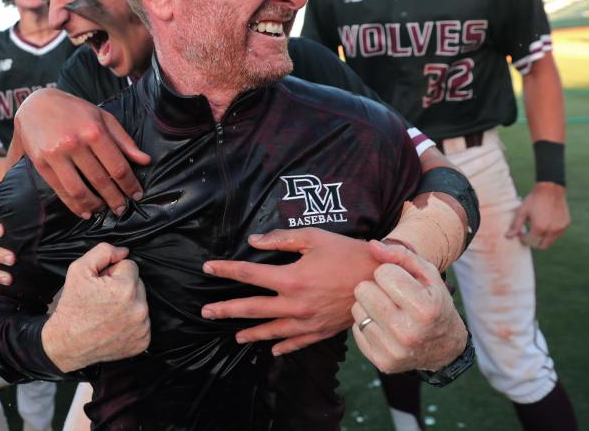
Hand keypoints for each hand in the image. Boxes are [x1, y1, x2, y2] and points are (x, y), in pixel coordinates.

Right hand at [14, 88, 150, 218]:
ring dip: (94, 205)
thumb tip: (145, 160)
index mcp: (93, 130)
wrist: (36, 103)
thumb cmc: (74, 110)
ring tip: (103, 210)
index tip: (137, 194)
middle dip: (114, 198)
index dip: (129, 184)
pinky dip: (74, 205)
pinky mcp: (41, 163)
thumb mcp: (103, 117)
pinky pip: (60, 190)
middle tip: (122, 209)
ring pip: (79, 190)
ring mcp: (55, 154)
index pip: (117, 165)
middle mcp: (74, 143)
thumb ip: (124, 140)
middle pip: (100, 180)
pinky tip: (84, 211)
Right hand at [41, 243, 149, 371]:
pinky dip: (131, 322)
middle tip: (103, 299)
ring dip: (128, 304)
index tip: (101, 284)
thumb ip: (103, 251)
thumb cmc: (72, 307)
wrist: (67, 343)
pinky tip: (114, 326)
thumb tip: (123, 251)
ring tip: (107, 313)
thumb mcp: (79, 270)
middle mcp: (139, 308)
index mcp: (126, 287)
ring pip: (140, 302)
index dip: (113, 272)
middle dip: (122, 287)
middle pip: (137, 284)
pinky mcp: (142, 341)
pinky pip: (142, 322)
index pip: (130, 265)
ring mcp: (142, 327)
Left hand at [200, 228, 378, 354]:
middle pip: (252, 308)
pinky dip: (283, 347)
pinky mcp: (322, 331)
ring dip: (250, 333)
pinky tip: (272, 349)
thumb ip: (281, 239)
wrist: (383, 280)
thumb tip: (253, 241)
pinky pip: (297, 342)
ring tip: (234, 336)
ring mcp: (308, 321)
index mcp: (291, 278)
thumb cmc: (348, 253)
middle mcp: (295, 304)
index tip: (208, 268)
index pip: (249, 273)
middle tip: (205, 312)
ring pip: (272, 330)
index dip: (226, 269)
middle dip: (226, 309)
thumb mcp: (314, 237)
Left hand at [352, 240, 466, 372]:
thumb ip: (402, 255)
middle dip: (375, 287)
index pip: (382, 273)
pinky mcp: (381, 362)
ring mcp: (394, 351)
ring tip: (388, 310)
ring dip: (369, 305)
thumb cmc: (434, 303)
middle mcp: (408, 333)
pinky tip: (384, 326)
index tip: (401, 281)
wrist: (444, 348)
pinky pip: (356, 329)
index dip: (389, 272)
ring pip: (356, 309)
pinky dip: (367, 323)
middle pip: (363, 290)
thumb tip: (373, 246)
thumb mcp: (428, 275)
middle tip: (391, 295)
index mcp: (424, 310)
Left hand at [506, 182, 569, 248]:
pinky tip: (546, 223)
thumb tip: (508, 236)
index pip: (530, 242)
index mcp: (539, 228)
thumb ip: (515, 226)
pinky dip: (551, 233)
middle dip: (533, 242)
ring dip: (542, 239)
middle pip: (542, 246)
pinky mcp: (566, 225)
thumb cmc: (534, 200)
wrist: (550, 190)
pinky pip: (557, 234)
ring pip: (550, 241)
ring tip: (537, 228)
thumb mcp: (522, 212)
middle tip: (528, 234)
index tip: (521, 232)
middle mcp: (551, 231)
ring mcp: (560, 228)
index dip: (523, 238)